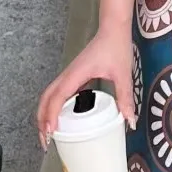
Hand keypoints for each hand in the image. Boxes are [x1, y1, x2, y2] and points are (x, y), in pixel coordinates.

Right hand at [36, 24, 135, 149]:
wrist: (112, 30)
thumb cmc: (115, 47)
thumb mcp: (123, 74)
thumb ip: (125, 97)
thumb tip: (130, 121)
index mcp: (76, 74)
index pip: (58, 97)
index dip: (51, 115)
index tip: (50, 132)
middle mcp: (68, 75)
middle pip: (46, 99)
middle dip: (42, 120)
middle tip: (46, 142)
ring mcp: (69, 75)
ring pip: (48, 96)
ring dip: (44, 114)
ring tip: (48, 135)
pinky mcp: (73, 77)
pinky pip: (57, 94)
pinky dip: (53, 108)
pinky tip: (61, 120)